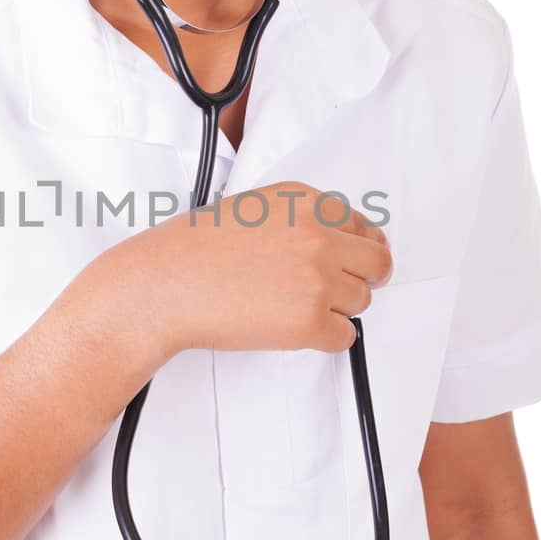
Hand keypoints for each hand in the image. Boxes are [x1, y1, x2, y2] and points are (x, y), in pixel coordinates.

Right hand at [135, 178, 392, 358]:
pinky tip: (295, 329)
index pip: (361, 224)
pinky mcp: (308, 323)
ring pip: (362, 301)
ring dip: (337, 308)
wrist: (164, 284)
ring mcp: (316, 280)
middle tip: (341, 289)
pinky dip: (326, 338)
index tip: (350, 260)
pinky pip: (345, 337)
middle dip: (362, 278)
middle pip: (377, 263)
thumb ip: (299, 216)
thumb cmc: (194, 249)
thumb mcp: (253, 207)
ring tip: (295, 306)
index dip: (357, 247)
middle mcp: (317, 236)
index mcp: (305, 201)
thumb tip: (341, 236)